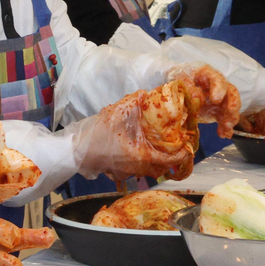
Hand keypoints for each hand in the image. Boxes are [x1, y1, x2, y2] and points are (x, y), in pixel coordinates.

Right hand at [71, 93, 195, 182]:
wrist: (77, 151)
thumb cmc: (98, 135)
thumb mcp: (117, 113)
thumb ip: (135, 102)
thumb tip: (148, 93)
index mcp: (143, 155)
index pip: (171, 159)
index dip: (183, 153)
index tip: (188, 144)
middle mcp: (139, 168)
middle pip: (163, 166)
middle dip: (172, 156)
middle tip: (177, 143)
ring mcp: (129, 172)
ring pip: (152, 168)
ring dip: (159, 159)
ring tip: (162, 145)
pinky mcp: (120, 172)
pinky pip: (140, 168)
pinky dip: (146, 160)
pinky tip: (142, 148)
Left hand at [166, 64, 240, 136]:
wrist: (177, 88)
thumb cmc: (179, 79)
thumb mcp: (179, 79)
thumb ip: (188, 87)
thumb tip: (196, 97)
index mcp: (207, 75)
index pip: (217, 79)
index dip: (219, 88)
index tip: (216, 99)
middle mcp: (217, 86)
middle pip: (231, 92)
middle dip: (233, 103)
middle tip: (230, 112)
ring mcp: (219, 100)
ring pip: (231, 107)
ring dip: (231, 117)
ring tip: (226, 127)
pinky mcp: (217, 112)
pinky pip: (224, 119)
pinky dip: (226, 128)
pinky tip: (224, 134)